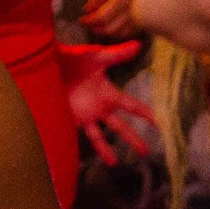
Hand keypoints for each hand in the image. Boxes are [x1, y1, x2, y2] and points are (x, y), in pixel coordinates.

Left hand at [59, 40, 157, 167]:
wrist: (48, 64)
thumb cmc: (74, 58)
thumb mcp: (97, 57)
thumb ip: (117, 54)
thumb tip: (139, 44)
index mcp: (108, 93)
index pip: (132, 106)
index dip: (146, 114)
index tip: (161, 124)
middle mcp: (99, 107)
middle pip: (120, 126)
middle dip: (133, 138)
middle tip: (146, 152)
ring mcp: (85, 115)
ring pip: (100, 136)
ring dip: (107, 150)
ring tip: (115, 163)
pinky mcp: (70, 119)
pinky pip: (78, 136)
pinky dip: (81, 147)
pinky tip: (83, 160)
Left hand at [79, 0, 158, 38]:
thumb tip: (86, 9)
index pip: (101, 18)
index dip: (89, 21)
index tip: (82, 19)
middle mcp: (132, 12)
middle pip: (110, 30)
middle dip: (96, 28)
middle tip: (88, 23)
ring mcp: (141, 19)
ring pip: (120, 34)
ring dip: (106, 32)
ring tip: (98, 25)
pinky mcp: (147, 22)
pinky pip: (130, 33)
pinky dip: (118, 32)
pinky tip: (113, 25)